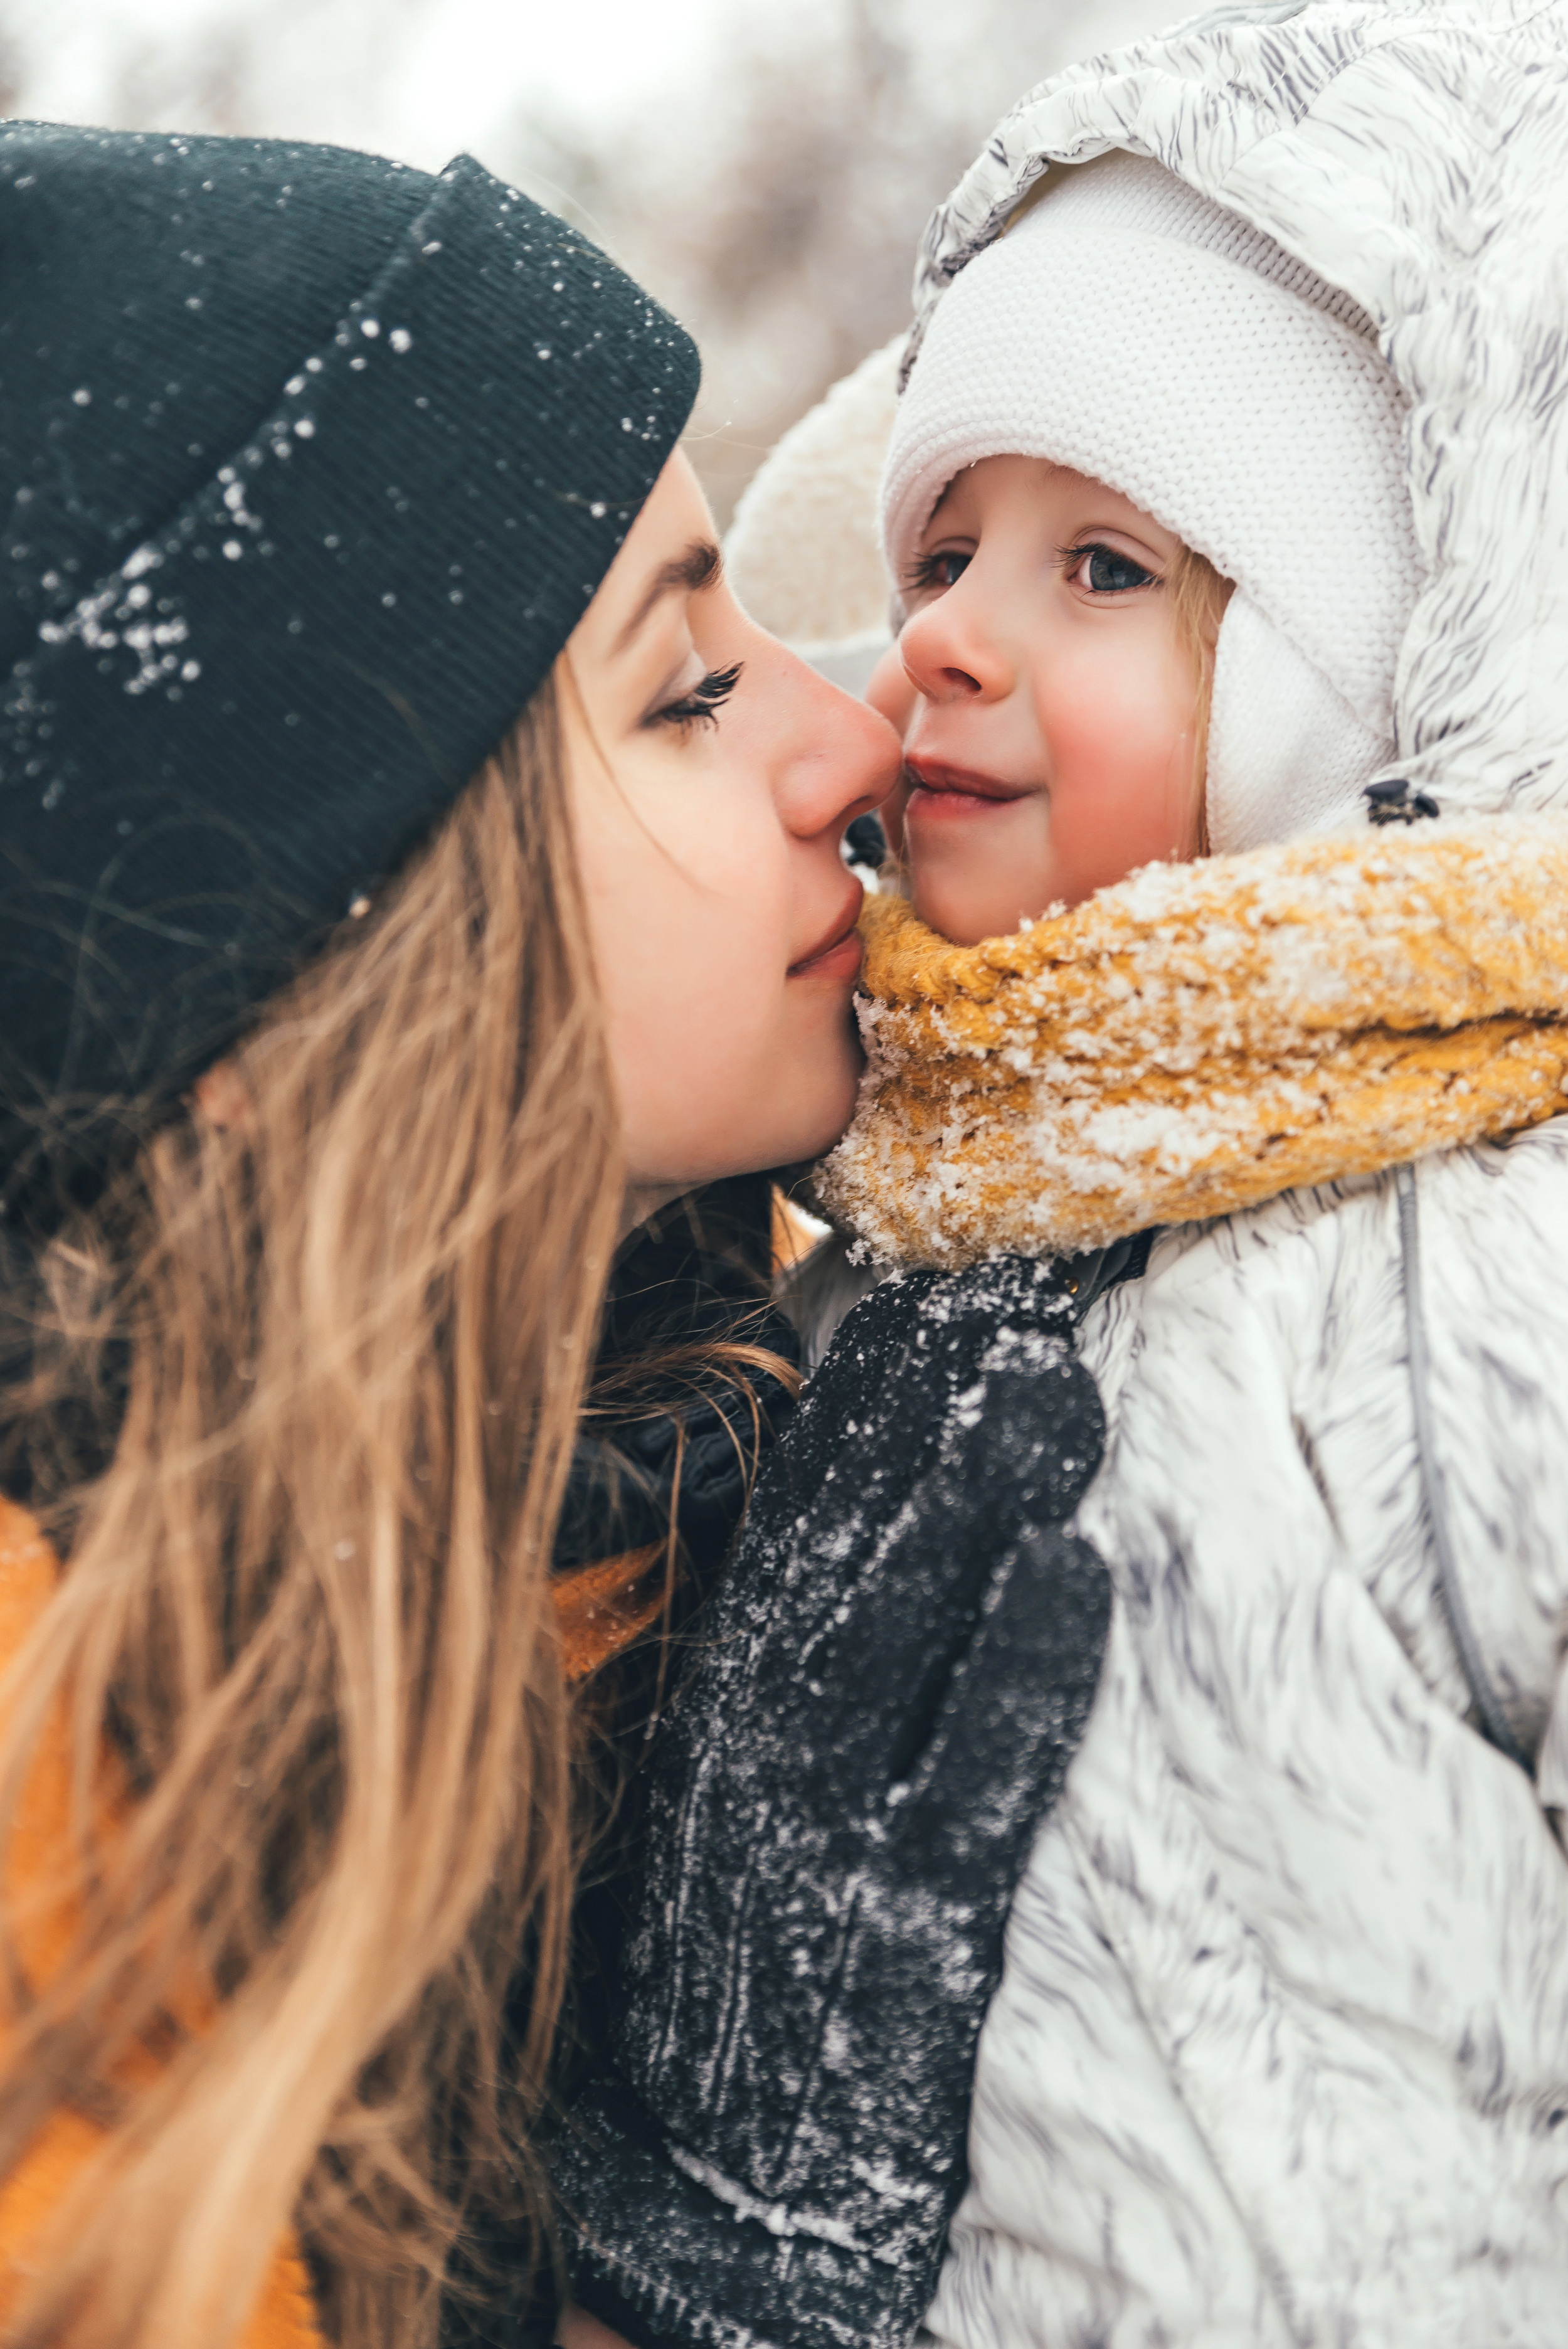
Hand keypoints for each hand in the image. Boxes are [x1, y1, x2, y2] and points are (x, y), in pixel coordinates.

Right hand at [554, 1258, 1110, 2348]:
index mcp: (703, 1693)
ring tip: (1051, 1385)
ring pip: (907, 1636)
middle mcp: (752, 1741)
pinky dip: (1022, 1675)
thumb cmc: (694, 1942)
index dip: (862, 1399)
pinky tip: (1074, 1572)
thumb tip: (794, 1494)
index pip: (785, 1516)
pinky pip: (971, 1782)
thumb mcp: (680, 1774)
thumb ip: (726, 1644)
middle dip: (928, 1417)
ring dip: (979, 1504)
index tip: (926, 1289)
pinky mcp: (902, 1927)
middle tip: (1010, 1296)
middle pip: (850, 1546)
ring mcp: (823, 1829)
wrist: (680, 2176)